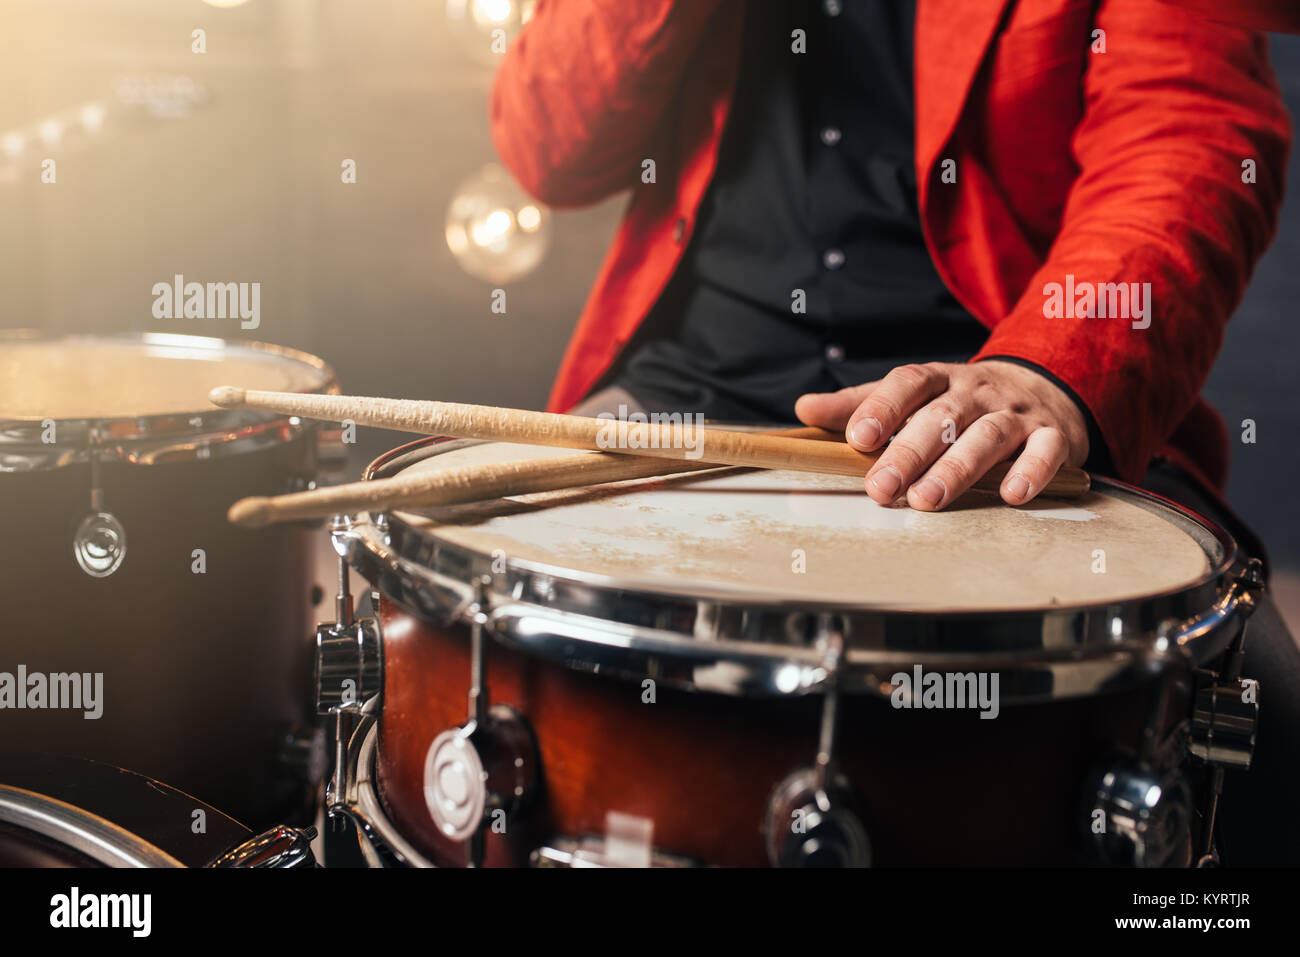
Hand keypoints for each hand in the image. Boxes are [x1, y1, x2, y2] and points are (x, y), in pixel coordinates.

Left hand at [794, 360, 1088, 509]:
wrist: (1044, 389)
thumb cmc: (964, 402)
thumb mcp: (913, 396)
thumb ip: (861, 404)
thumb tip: (804, 409)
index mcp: (940, 379)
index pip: (908, 384)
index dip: (882, 408)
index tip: (856, 438)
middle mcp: (977, 392)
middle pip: (942, 417)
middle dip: (909, 452)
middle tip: (881, 488)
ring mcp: (1016, 413)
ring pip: (987, 436)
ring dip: (957, 468)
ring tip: (926, 500)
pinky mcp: (1054, 436)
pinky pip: (1045, 451)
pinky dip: (1031, 471)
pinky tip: (1011, 495)